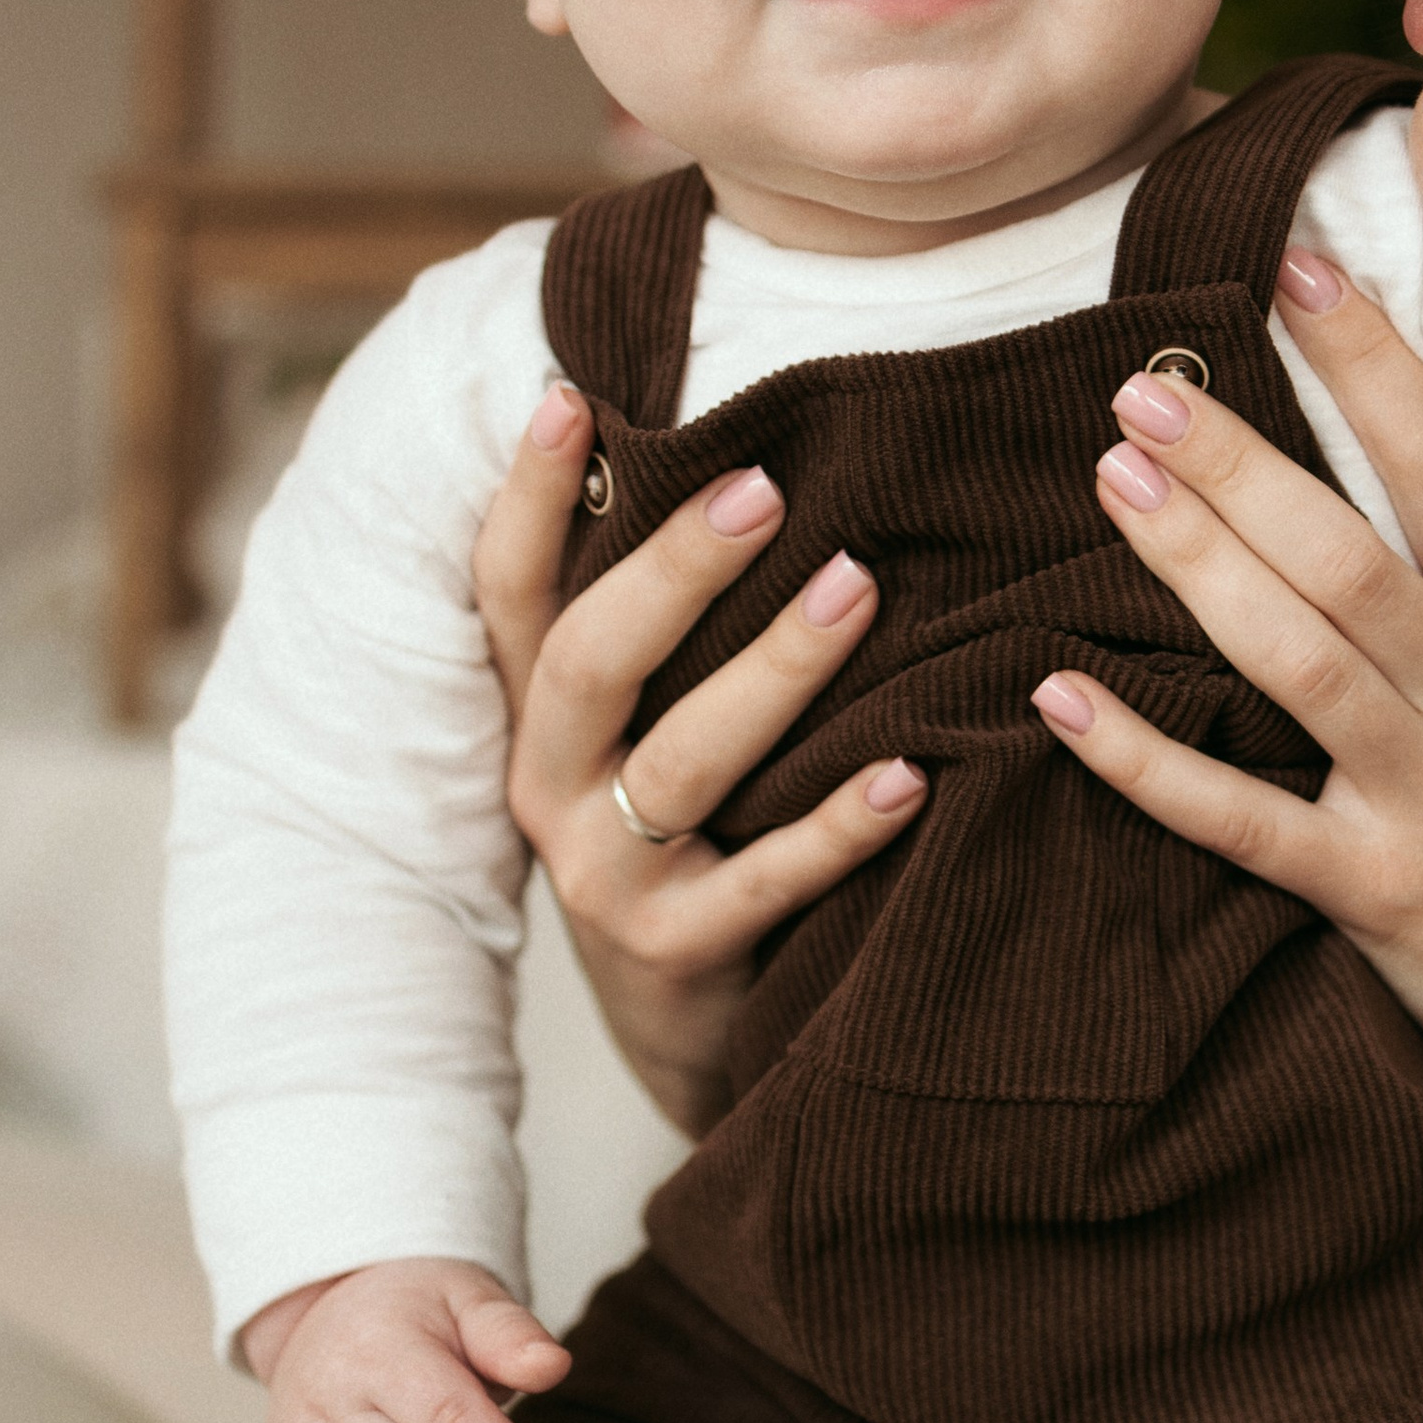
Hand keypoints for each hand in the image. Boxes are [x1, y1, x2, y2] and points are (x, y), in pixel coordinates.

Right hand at [473, 382, 928, 1136]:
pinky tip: (912, 773)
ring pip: (684, 761)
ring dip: (774, 672)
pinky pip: (767, 880)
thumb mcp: (640, 734)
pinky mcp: (676, 951)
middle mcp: (552, 787)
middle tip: (768, 488)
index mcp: (539, 717)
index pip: (510, 591)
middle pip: (594, 660)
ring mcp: (605, 876)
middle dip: (677, 568)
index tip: (568, 397)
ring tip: (858, 588)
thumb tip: (732, 461)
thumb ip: (659, 629)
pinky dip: (840, 826)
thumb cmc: (687, 835)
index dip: (524, 497)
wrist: (683, 1024)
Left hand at [1032, 254, 1422, 1227]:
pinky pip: (1244, 819)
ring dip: (1201, 566)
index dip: (1381, 364)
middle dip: (1246, 461)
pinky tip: (1060, 699)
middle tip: (1140, 386)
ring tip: (1113, 482)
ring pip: (1300, 660)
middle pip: (1351, 555)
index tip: (1297, 266)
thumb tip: (1368, 490)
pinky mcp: (1377, 894)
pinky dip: (1146, 760)